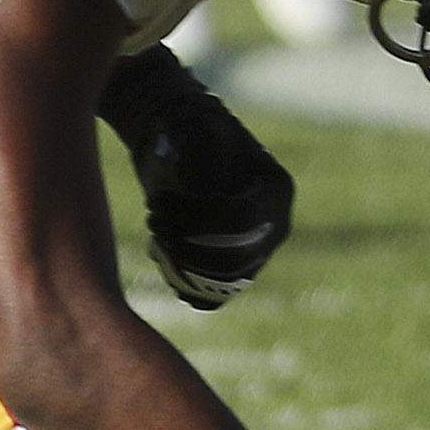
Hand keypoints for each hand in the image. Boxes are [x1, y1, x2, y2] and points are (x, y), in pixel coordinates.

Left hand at [97, 44, 294, 308]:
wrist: (179, 147)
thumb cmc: (189, 133)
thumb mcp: (198, 136)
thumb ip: (206, 170)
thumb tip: (205, 208)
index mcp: (276, 191)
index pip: (239, 220)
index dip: (193, 218)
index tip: (156, 201)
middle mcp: (274, 227)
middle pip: (234, 259)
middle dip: (186, 246)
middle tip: (153, 221)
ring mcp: (255, 251)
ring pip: (224, 283)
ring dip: (182, 267)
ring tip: (156, 235)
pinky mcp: (232, 268)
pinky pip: (213, 296)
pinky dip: (185, 285)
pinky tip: (164, 256)